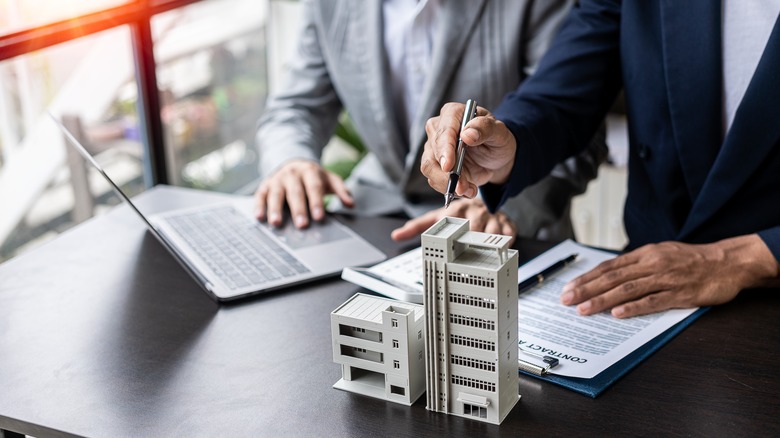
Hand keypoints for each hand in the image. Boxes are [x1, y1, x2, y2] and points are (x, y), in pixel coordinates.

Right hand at [254, 159, 352, 227]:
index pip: (314, 188)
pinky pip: (260, 195)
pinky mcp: (265, 185)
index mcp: (310, 172)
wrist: (293, 162)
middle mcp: (292, 174)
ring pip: (276, 194)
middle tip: (302, 225)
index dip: (316, 202)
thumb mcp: (329, 179)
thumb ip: (341, 190)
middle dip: (298, 209)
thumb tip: (351, 204)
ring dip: (275, 209)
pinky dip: (259, 206)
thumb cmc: (313, 176)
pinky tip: (259, 217)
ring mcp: (277, 179)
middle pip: (295, 193)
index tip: (319, 217)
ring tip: (276, 223)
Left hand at [390, 198, 516, 244]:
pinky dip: (506, 241)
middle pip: (476, 228)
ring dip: (490, 242)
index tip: (454, 242)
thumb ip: (417, 227)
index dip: (456, 232)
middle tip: (471, 251)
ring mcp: (491, 216)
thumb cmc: (458, 213)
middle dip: (474, 240)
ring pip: (494, 231)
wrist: (483, 202)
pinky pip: (510, 233)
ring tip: (486, 252)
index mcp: (457, 209)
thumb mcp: (437, 217)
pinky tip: (501, 246)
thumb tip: (396, 235)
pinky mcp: (506, 221)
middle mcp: (475, 211)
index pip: (455, 221)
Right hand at [420, 102, 517, 197]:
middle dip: (447, 173)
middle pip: (433, 152)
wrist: (495, 157)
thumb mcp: (499, 132)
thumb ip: (485, 129)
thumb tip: (467, 134)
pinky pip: (434, 179)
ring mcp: (434, 148)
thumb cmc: (497, 140)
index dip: (445, 149)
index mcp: (453, 113)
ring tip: (468, 190)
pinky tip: (466, 189)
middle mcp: (438, 128)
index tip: (448, 166)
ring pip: (429, 168)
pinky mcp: (435, 165)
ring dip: (447, 184)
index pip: (444, 131)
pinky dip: (449, 189)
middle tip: (463, 187)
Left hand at [560, 235, 779, 317]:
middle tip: (567, 300)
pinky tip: (618, 314)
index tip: (569, 288)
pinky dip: (634, 308)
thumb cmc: (692, 260)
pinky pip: (653, 301)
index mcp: (645, 254)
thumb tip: (610, 274)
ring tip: (584, 310)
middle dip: (586, 290)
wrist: (727, 262)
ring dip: (603, 300)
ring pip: (628, 290)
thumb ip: (637, 264)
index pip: (609, 267)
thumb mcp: (661, 253)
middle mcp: (652, 264)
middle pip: (612, 278)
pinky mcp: (680, 294)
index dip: (587, 278)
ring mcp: (666, 279)